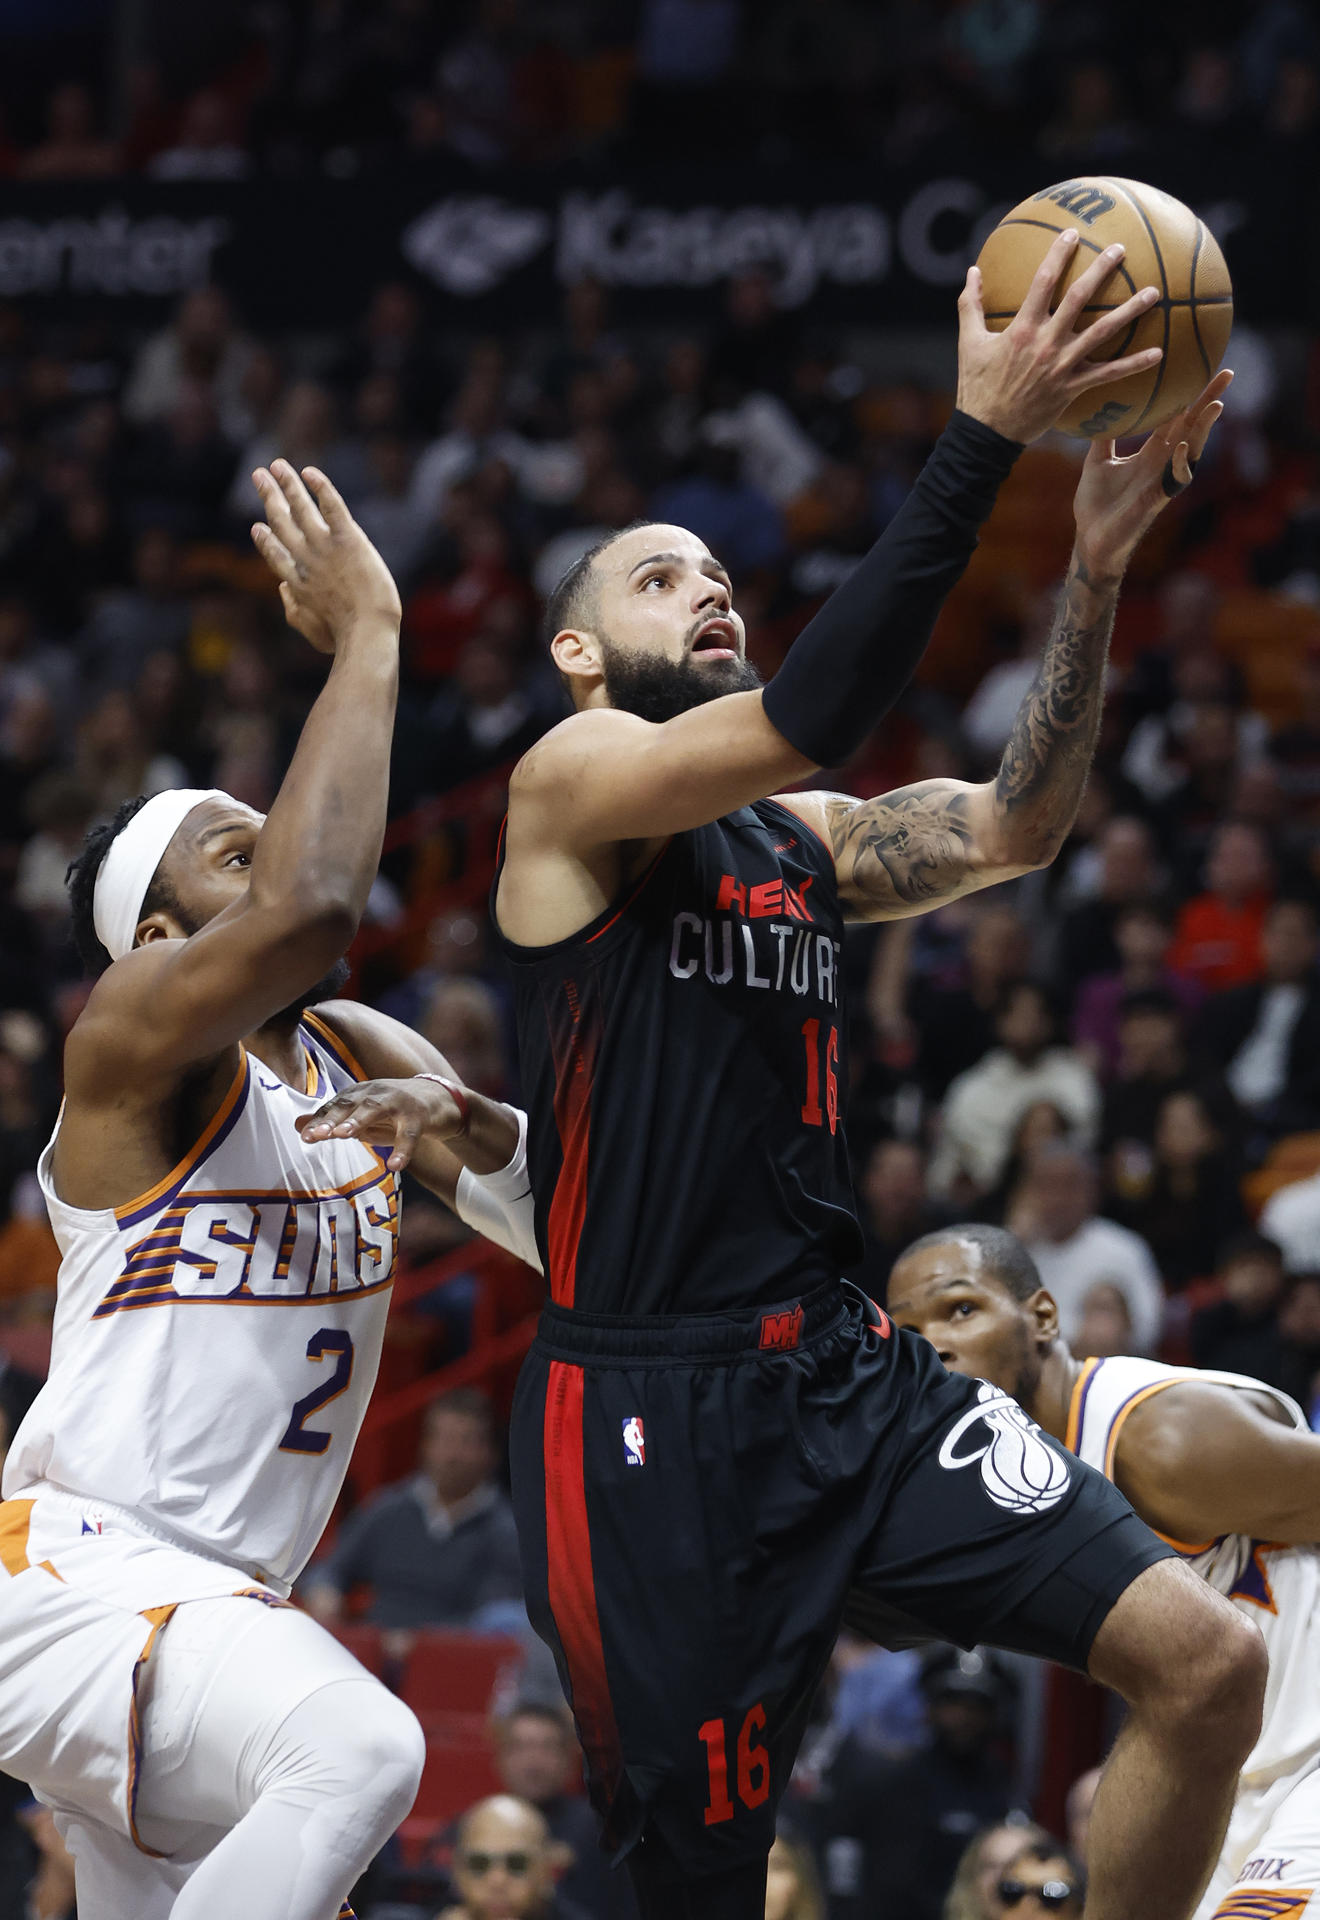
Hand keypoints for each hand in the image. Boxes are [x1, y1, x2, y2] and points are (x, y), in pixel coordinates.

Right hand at [250, 461, 401, 653]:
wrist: (367, 632)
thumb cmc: (344, 640)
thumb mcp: (312, 633)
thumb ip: (293, 611)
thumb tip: (282, 589)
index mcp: (298, 583)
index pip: (276, 555)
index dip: (265, 539)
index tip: (257, 526)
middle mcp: (306, 560)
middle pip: (281, 522)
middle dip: (269, 496)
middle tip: (259, 476)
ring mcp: (325, 548)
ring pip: (301, 508)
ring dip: (287, 484)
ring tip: (277, 465)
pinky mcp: (349, 539)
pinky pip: (332, 506)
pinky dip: (320, 487)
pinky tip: (309, 472)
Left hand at [295, 1075, 466, 1171]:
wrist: (440, 1101)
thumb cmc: (394, 1112)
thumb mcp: (361, 1117)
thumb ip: (332, 1121)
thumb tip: (296, 1125)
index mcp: (359, 1093)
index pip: (335, 1106)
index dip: (320, 1120)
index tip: (304, 1136)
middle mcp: (376, 1093)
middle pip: (351, 1103)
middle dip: (332, 1118)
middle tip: (316, 1134)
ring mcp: (398, 1102)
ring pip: (376, 1109)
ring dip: (359, 1120)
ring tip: (344, 1135)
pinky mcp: (419, 1116)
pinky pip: (409, 1134)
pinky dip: (402, 1149)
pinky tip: (394, 1165)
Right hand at [956, 229, 1163, 443]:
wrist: (986, 431)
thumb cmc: (975, 386)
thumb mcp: (968, 342)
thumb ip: (970, 304)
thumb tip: (972, 271)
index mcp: (1022, 327)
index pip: (1043, 280)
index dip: (1059, 253)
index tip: (1072, 233)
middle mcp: (1046, 342)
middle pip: (1080, 298)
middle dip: (1101, 270)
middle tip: (1120, 249)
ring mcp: (1062, 365)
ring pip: (1103, 331)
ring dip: (1130, 310)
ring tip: (1153, 292)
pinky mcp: (1072, 388)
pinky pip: (1109, 374)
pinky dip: (1134, 364)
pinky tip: (1158, 352)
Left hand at [1071, 369, 1231, 579]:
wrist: (1090, 539)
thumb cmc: (1095, 505)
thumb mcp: (1097, 462)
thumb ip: (1104, 437)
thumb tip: (1100, 407)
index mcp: (1150, 453)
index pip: (1175, 418)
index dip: (1189, 395)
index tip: (1202, 369)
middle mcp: (1162, 464)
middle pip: (1191, 426)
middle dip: (1210, 400)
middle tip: (1228, 373)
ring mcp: (1163, 481)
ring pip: (1192, 450)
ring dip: (1204, 429)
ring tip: (1215, 405)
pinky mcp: (1158, 500)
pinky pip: (1177, 479)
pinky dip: (1181, 462)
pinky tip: (1183, 445)